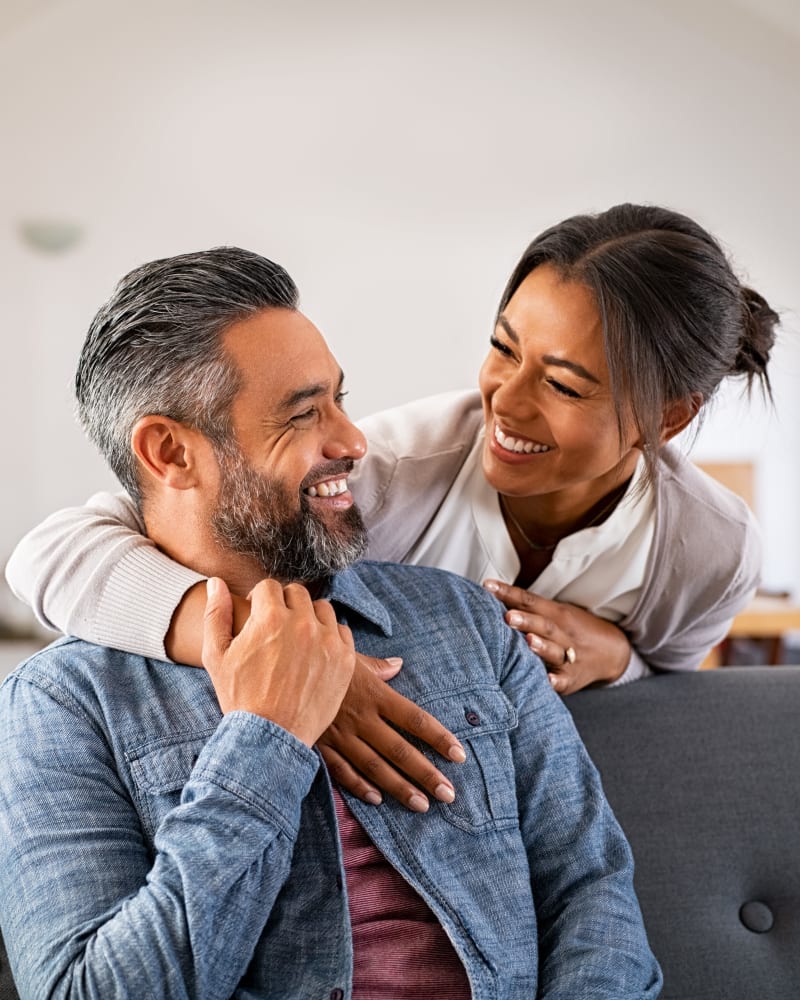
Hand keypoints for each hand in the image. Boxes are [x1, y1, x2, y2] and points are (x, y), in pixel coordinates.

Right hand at [202, 577, 355, 746]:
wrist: (270, 736)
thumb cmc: (239, 697)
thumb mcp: (216, 655)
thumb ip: (216, 614)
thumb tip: (216, 582)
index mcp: (270, 617)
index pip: (269, 586)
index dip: (260, 599)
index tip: (258, 615)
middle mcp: (302, 623)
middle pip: (297, 593)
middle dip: (285, 605)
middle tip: (277, 628)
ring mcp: (327, 640)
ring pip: (322, 609)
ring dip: (309, 617)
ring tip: (297, 638)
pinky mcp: (345, 659)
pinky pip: (341, 631)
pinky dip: (329, 636)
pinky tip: (315, 652)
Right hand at [319, 653, 466, 812]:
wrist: (277, 667)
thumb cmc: (317, 657)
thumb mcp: (349, 656)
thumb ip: (377, 666)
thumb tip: (398, 664)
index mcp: (374, 693)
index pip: (414, 719)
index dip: (438, 737)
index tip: (459, 755)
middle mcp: (361, 718)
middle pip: (400, 750)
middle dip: (426, 774)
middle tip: (448, 794)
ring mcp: (340, 734)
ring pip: (375, 767)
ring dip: (399, 788)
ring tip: (422, 805)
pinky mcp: (320, 745)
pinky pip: (342, 771)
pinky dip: (359, 786)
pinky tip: (377, 799)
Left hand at [483, 580, 630, 694]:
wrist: (611, 652)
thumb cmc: (570, 630)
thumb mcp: (555, 613)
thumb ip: (526, 607)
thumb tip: (490, 593)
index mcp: (556, 614)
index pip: (529, 600)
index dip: (508, 593)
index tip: (488, 587)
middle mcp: (563, 633)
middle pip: (544, 624)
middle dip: (526, 621)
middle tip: (507, 616)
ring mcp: (569, 656)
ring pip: (555, 651)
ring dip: (541, 647)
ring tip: (528, 642)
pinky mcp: (572, 678)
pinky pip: (564, 680)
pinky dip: (556, 680)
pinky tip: (547, 680)